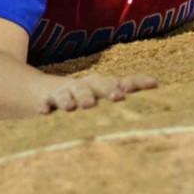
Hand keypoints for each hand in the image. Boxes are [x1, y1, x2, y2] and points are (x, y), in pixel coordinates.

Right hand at [43, 73, 157, 113]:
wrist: (37, 90)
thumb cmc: (78, 95)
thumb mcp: (99, 93)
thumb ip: (123, 91)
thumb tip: (156, 84)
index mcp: (98, 85)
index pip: (119, 82)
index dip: (136, 83)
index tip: (153, 84)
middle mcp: (83, 86)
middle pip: (96, 85)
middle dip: (107, 89)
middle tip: (119, 97)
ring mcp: (64, 92)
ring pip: (71, 93)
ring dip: (79, 97)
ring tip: (85, 104)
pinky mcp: (45, 100)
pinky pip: (46, 102)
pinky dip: (46, 106)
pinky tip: (46, 111)